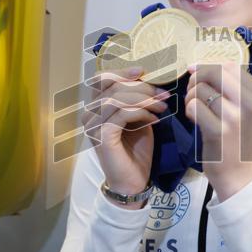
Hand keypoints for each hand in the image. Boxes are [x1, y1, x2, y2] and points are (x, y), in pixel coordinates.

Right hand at [81, 66, 170, 197]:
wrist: (133, 180)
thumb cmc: (136, 150)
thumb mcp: (139, 118)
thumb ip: (138, 100)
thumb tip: (150, 79)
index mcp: (96, 107)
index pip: (102, 79)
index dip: (121, 71)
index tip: (144, 70)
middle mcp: (89, 114)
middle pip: (110, 85)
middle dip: (140, 86)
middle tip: (162, 94)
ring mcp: (92, 126)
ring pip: (116, 98)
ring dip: (143, 99)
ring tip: (162, 107)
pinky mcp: (101, 137)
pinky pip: (121, 114)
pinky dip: (140, 113)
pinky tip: (154, 120)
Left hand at [184, 60, 251, 199]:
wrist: (239, 172)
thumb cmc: (237, 137)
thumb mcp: (243, 108)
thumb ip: (227, 85)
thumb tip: (195, 66)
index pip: (228, 65)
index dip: (208, 67)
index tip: (199, 77)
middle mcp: (250, 103)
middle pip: (214, 72)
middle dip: (197, 79)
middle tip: (194, 93)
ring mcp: (235, 117)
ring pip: (200, 89)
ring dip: (191, 97)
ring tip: (196, 110)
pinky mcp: (219, 131)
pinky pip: (194, 106)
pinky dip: (189, 111)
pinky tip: (195, 120)